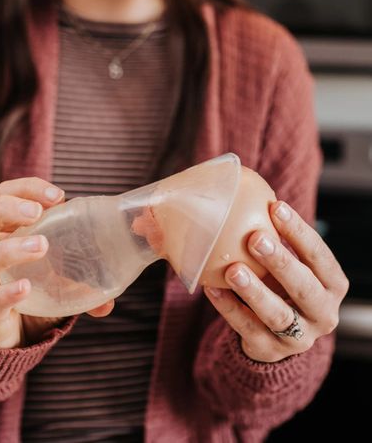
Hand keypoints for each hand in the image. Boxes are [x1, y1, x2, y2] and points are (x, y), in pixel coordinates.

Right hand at [0, 177, 113, 348]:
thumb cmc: (37, 293)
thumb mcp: (62, 271)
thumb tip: (113, 291)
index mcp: (3, 234)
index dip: (26, 189)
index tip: (58, 196)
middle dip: (3, 208)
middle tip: (36, 213)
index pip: (3, 195)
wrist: (17, 341)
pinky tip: (25, 287)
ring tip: (40, 246)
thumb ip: (86, 273)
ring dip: (8, 249)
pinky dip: (7, 293)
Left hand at [204, 200, 348, 362]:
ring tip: (233, 269)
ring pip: (278, 315)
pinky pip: (248, 330)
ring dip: (255, 291)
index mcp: (332, 284)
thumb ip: (276, 238)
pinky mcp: (271, 352)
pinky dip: (229, 308)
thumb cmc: (282, 284)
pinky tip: (212, 288)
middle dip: (281, 262)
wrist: (277, 334)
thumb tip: (243, 192)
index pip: (320, 256)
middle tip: (255, 238)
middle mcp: (323, 313)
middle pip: (304, 288)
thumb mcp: (290, 263)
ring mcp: (299, 337)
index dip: (300, 232)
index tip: (276, 207)